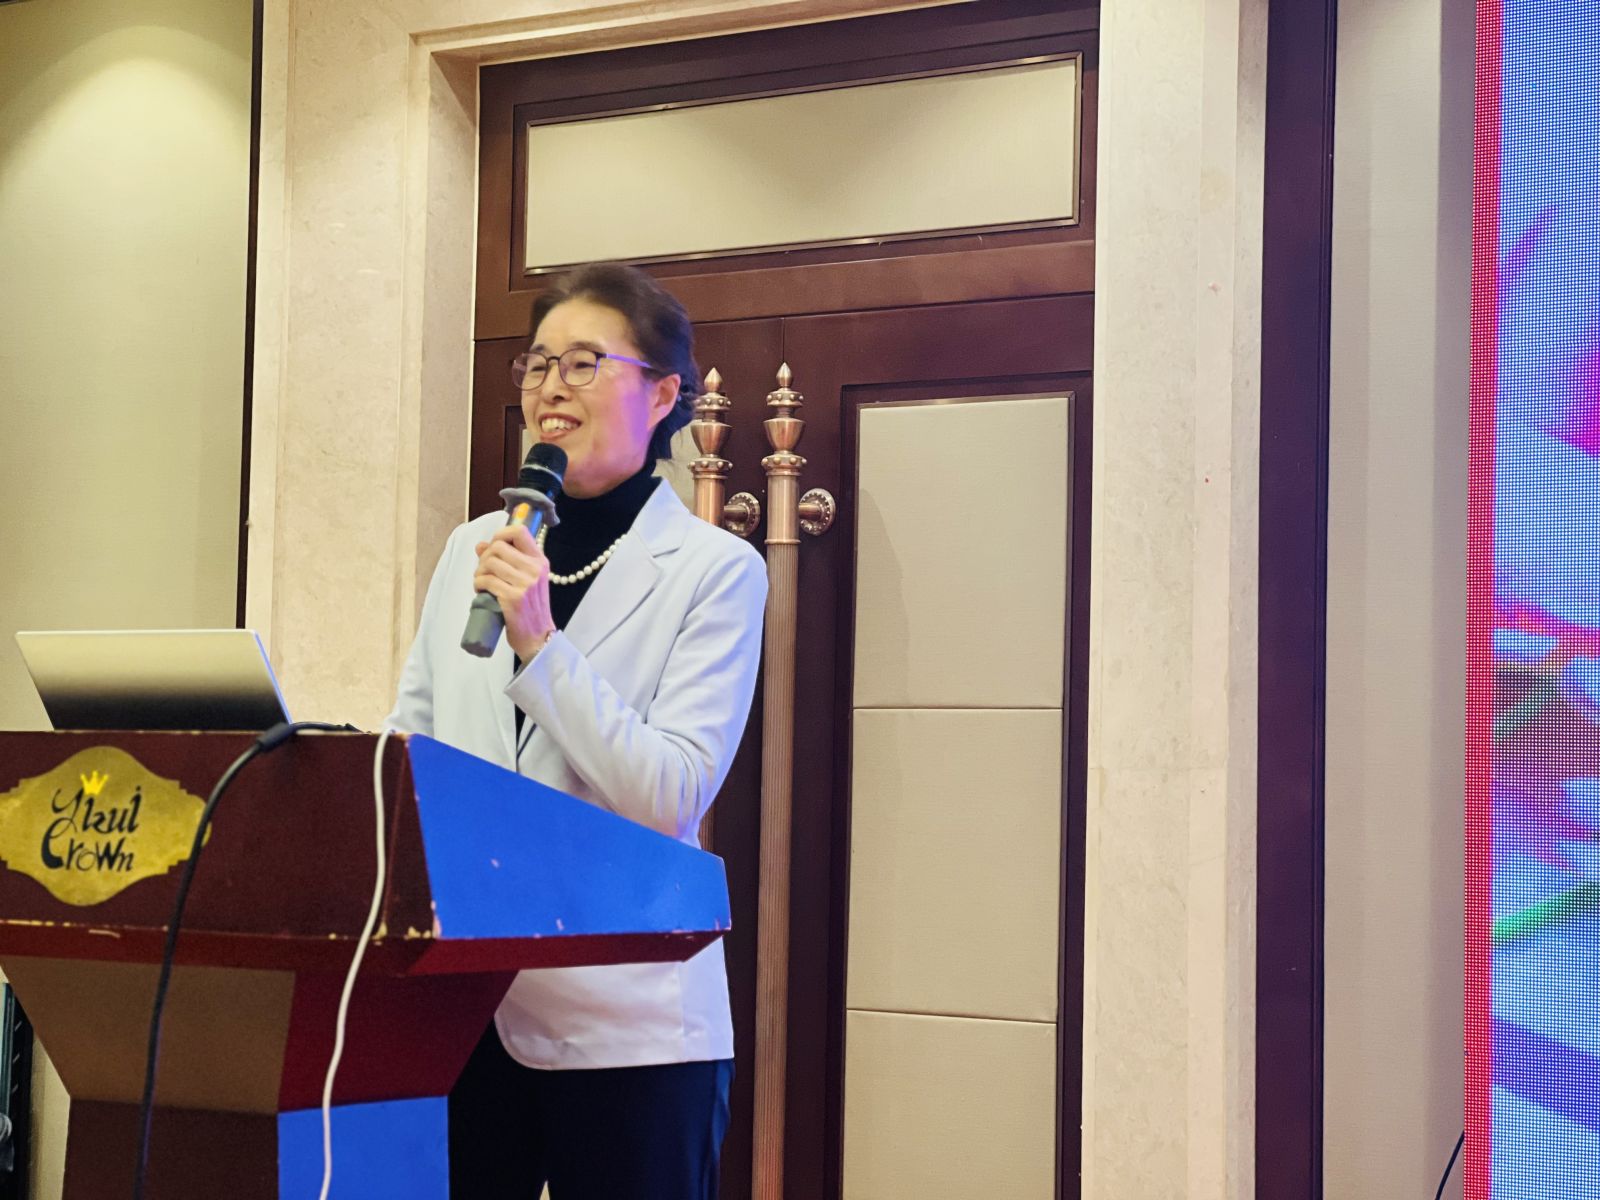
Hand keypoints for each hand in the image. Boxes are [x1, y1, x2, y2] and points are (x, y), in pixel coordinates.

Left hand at [473, 524, 554, 659]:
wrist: (538, 637)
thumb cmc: (530, 608)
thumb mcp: (526, 581)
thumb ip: (506, 561)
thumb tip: (481, 546)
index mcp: (540, 561)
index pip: (519, 531)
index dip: (500, 534)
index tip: (494, 548)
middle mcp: (534, 569)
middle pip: (498, 546)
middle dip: (484, 557)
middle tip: (484, 571)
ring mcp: (525, 584)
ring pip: (490, 562)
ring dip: (479, 572)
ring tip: (482, 583)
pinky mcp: (513, 598)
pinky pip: (486, 580)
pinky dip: (478, 584)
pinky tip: (481, 592)